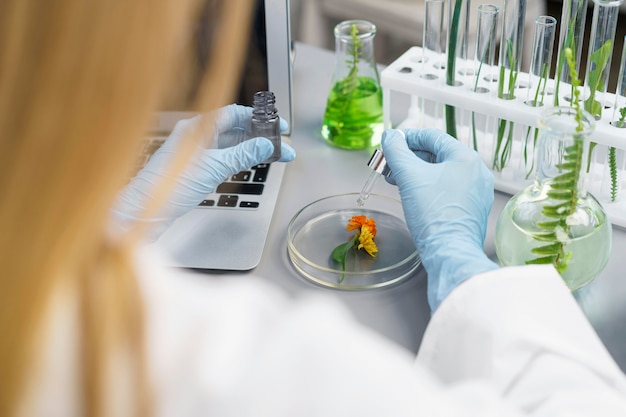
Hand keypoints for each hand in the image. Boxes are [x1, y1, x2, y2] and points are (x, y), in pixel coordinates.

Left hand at [111, 104, 295, 238]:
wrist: (143, 211)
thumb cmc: (167, 187)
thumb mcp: (213, 168)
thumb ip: (242, 155)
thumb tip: (266, 145)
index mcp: (197, 127)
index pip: (235, 114)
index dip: (260, 118)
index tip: (279, 125)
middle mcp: (196, 136)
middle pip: (236, 129)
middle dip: (261, 136)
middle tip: (283, 144)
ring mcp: (195, 153)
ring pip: (232, 145)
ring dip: (253, 150)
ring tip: (275, 156)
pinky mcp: (196, 170)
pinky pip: (224, 159)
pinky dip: (241, 160)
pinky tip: (253, 164)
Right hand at [381, 128, 498, 310]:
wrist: (450, 253)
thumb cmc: (434, 215)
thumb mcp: (409, 176)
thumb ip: (396, 151)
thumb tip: (389, 137)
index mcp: (466, 158)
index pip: (432, 136)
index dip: (407, 137)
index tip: (390, 143)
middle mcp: (476, 172)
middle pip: (436, 155)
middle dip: (409, 158)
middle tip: (389, 165)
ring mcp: (475, 192)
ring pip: (441, 173)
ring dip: (416, 173)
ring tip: (396, 180)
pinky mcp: (471, 210)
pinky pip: (447, 190)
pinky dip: (427, 188)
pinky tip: (412, 195)